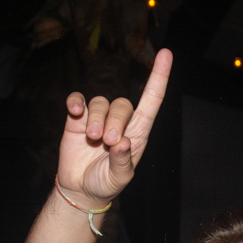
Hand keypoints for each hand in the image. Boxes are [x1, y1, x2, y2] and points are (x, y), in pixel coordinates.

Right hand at [57, 47, 172, 210]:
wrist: (81, 189)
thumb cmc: (106, 183)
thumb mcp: (119, 178)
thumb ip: (122, 161)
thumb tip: (123, 142)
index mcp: (137, 134)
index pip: (151, 102)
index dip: (159, 78)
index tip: (167, 53)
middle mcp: (120, 122)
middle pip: (122, 104)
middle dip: (115, 121)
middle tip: (107, 141)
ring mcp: (98, 118)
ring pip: (101, 102)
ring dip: (97, 117)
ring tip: (93, 138)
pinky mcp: (78, 119)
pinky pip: (79, 100)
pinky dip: (76, 102)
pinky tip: (75, 111)